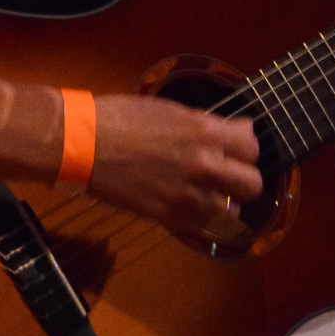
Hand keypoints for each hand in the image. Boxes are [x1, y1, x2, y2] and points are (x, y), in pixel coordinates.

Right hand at [85, 94, 261, 237]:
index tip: (236, 144)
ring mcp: (188, 195)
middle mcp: (204, 164)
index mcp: (204, 131)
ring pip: (231, 210)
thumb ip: (200, 125)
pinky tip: (190, 204)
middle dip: (242, 176)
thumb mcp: (168, 110)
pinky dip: (202, 217)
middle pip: (252, 184)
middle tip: (228, 171)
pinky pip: (204, 225)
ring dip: (222, 200)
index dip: (244, 145)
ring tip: (207, 191)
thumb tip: (221, 133)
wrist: (82, 144)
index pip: (252, 145)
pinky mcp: (169, 216)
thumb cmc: (119, 118)